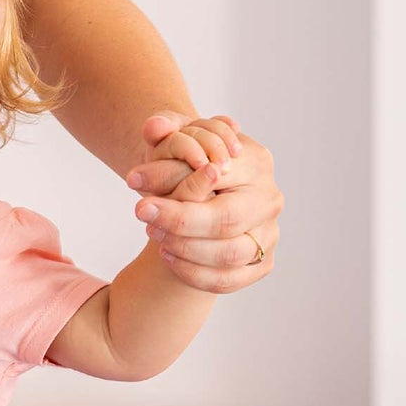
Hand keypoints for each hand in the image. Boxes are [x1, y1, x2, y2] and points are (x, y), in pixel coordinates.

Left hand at [126, 112, 282, 293]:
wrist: (204, 192)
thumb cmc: (189, 163)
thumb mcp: (175, 139)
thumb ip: (163, 128)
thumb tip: (154, 126)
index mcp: (256, 161)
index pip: (218, 177)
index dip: (175, 185)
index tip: (135, 190)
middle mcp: (269, 198)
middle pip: (226, 219)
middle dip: (179, 222)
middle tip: (142, 216)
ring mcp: (270, 232)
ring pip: (230, 254)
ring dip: (185, 249)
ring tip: (154, 235)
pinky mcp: (263, 262)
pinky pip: (230, 279)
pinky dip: (196, 274)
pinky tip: (169, 258)